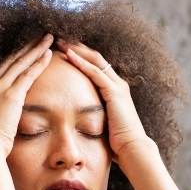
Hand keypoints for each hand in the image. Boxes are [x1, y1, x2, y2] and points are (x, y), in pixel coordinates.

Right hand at [0, 34, 53, 157]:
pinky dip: (39, 62)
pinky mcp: (12, 94)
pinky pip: (28, 74)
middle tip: (36, 37)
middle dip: (24, 47)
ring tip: (47, 38)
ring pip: (20, 62)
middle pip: (9, 60)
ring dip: (35, 49)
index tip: (20, 51)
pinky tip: (49, 54)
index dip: (11, 58)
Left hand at [56, 40, 158, 165]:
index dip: (79, 57)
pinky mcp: (114, 92)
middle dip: (76, 47)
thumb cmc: (116, 143)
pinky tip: (68, 55)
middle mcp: (117, 84)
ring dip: (76, 50)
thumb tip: (76, 121)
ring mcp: (117, 86)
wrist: (132, 148)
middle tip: (59, 40)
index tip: (62, 51)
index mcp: (114, 90)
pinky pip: (95, 72)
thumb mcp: (101, 124)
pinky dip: (81, 62)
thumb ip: (92, 117)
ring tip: (60, 42)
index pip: (95, 66)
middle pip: (94, 58)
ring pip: (94, 60)